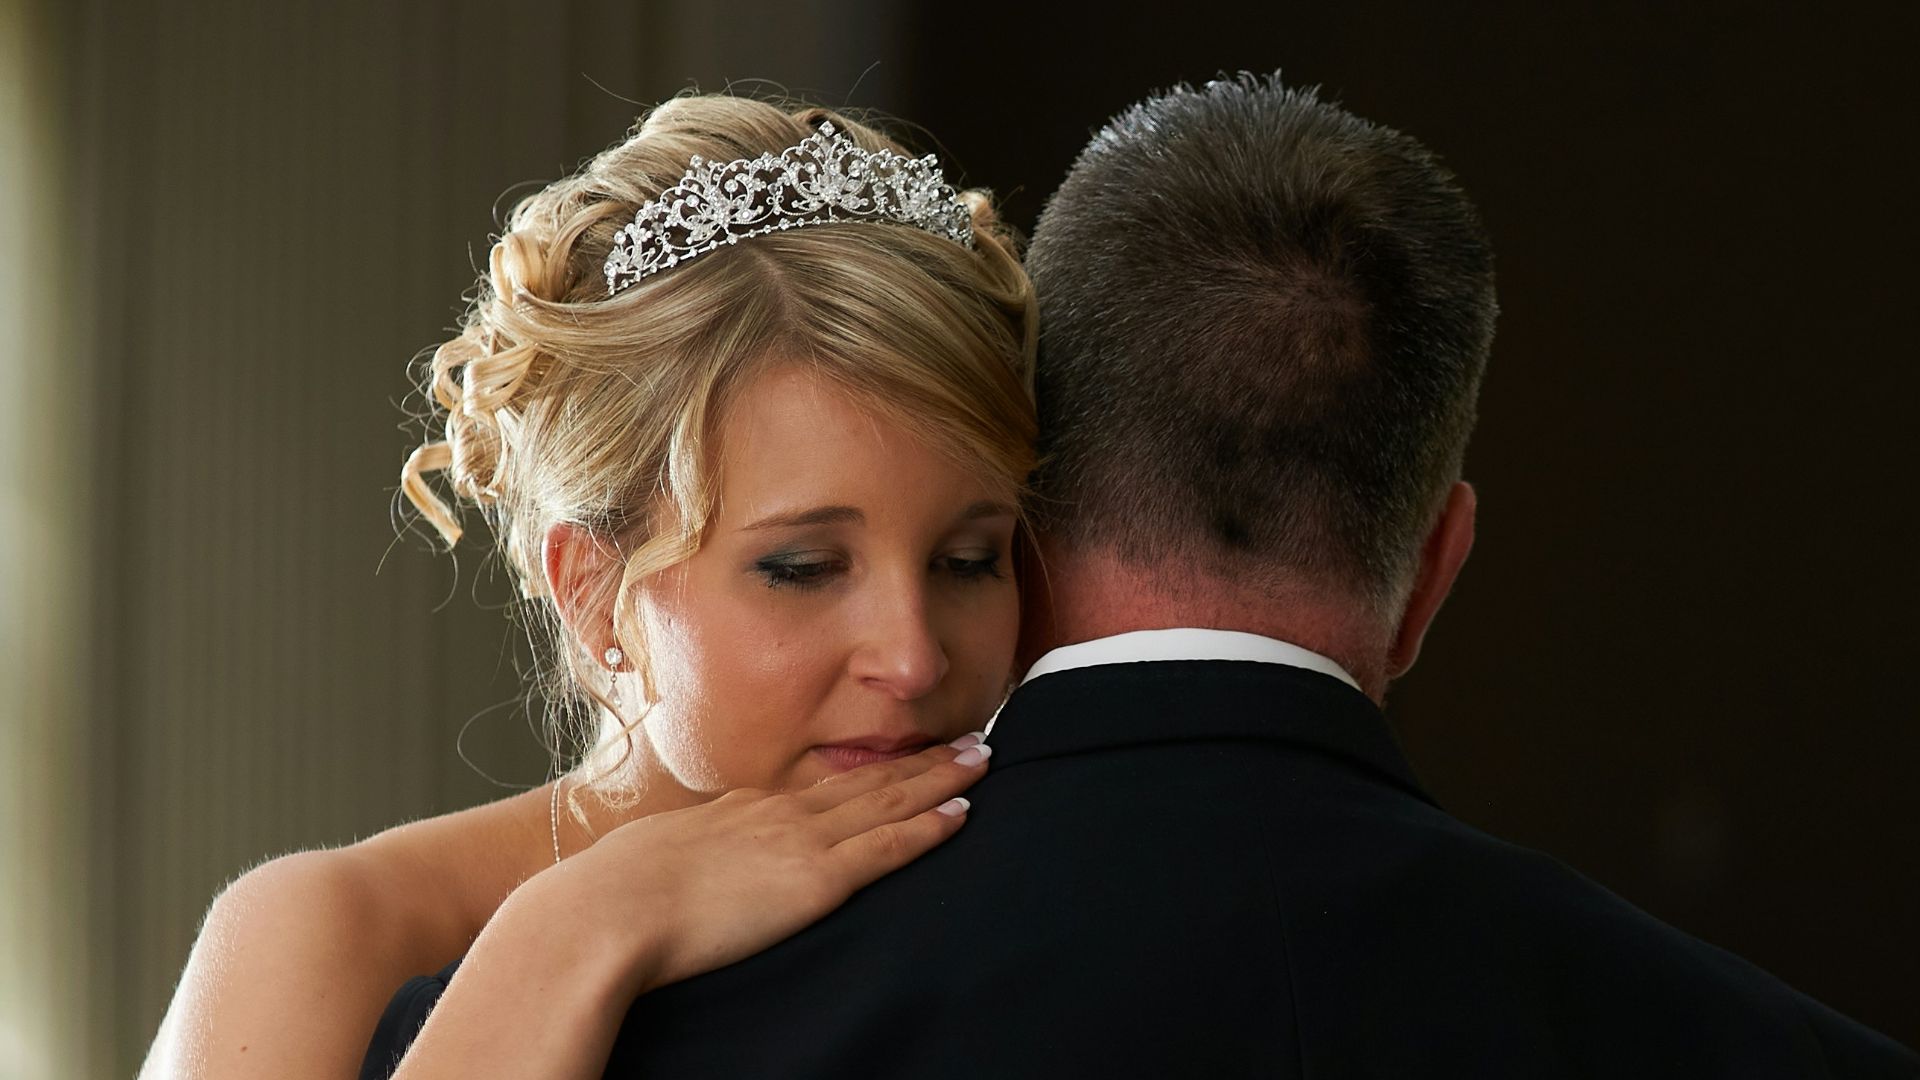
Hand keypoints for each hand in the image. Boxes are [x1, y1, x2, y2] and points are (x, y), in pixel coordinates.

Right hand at [552, 736, 991, 997]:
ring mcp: (801, 841)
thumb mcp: (647, 864)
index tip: (896, 760)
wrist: (607, 911)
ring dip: (940, 779)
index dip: (865, 772)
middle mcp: (778, 815)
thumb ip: (676, 865)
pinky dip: (930, 826)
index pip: (819, 789)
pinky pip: (888, 847)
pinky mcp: (818, 879)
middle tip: (967, 739)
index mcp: (739, 812)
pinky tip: (962, 813)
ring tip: (981, 759)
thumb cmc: (609, 899)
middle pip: (865, 781)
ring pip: (888, 801)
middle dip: (920, 761)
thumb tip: (670, 878)